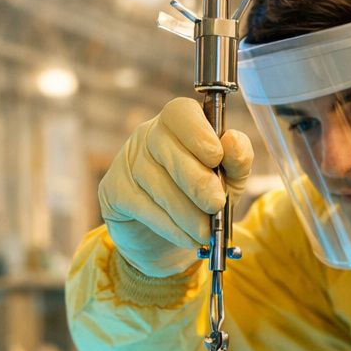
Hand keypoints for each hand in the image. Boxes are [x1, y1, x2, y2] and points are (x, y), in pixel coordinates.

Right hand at [98, 98, 253, 276]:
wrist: (164, 237)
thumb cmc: (200, 198)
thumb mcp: (229, 180)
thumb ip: (237, 160)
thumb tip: (232, 142)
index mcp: (179, 124)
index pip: (181, 113)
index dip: (198, 132)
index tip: (216, 157)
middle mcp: (148, 135)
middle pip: (166, 148)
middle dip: (196, 180)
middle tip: (216, 204)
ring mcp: (127, 161)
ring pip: (156, 182)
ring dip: (186, 211)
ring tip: (205, 232)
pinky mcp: (113, 190)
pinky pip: (142, 206)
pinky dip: (169, 225)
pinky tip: (186, 237)